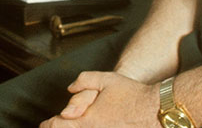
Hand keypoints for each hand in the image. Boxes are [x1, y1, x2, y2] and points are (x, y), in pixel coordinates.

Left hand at [39, 71, 159, 127]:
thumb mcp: (105, 79)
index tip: (44, 124)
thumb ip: (83, 81)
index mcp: (86, 120)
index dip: (48, 125)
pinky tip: (92, 125)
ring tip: (69, 125)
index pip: (58, 126)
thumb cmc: (132, 95)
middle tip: (51, 127)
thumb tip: (70, 88)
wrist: (157, 110)